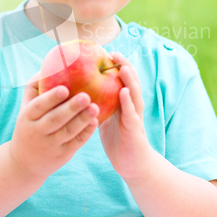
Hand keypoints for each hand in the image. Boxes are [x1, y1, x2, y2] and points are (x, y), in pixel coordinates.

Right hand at [9, 71, 99, 180]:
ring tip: (96, 107)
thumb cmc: (30, 123)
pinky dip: (86, 133)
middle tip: (86, 96)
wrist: (24, 162)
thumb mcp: (26, 105)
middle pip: (55, 119)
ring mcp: (51, 144)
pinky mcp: (62, 154)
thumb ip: (37, 84)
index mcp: (28, 117)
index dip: (51, 98)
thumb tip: (53, 62)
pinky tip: (96, 121)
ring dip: (82, 120)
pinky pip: (76, 143)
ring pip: (68, 132)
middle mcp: (38, 131)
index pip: (39, 106)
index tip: (64, 88)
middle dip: (71, 108)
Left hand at [98, 52, 151, 180]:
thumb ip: (100, 104)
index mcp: (125, 102)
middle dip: (124, 66)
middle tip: (114, 53)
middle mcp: (132, 106)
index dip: (117, 65)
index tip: (108, 52)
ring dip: (129, 80)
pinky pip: (132, 113)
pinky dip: (128, 101)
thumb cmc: (117, 139)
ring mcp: (135, 117)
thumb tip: (80, 91)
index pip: (123, 79)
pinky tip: (123, 92)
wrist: (132, 164)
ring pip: (134, 94)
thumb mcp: (107, 117)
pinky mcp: (135, 130)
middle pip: (131, 81)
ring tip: (122, 67)